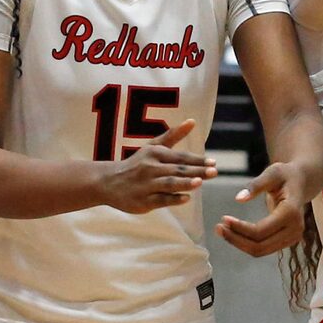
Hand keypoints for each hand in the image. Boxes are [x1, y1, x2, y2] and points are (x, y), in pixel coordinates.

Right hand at [95, 118, 217, 213]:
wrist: (108, 182)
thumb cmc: (136, 164)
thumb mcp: (152, 147)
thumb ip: (173, 136)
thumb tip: (193, 121)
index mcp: (155, 154)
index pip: (180, 157)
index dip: (197, 160)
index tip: (214, 162)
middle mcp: (150, 168)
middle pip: (177, 169)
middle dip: (196, 171)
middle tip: (214, 172)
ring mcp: (146, 185)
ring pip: (168, 184)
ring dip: (184, 183)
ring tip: (200, 182)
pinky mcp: (142, 201)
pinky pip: (159, 200)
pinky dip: (172, 199)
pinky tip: (185, 198)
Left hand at [217, 158, 314, 254]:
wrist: (301, 183)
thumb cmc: (285, 175)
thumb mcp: (272, 173)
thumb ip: (256, 185)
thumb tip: (239, 198)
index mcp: (291, 212)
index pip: (260, 231)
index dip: (239, 228)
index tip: (223, 219)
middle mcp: (295, 229)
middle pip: (260, 246)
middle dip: (236, 240)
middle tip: (218, 228)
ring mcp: (293, 238)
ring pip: (260, 250)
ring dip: (239, 244)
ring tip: (223, 230)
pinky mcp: (287, 241)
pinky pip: (263, 248)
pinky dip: (246, 243)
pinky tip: (234, 232)